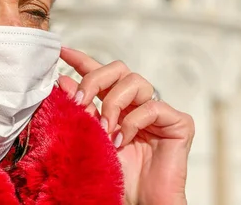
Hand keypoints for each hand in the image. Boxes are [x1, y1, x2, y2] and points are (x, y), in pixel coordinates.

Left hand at [58, 47, 194, 204]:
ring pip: (135, 81)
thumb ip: (81, 110)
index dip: (81, 59)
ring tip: (106, 130)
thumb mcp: (91, 138)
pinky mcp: (179, 122)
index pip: (99, 73)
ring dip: (113, 104)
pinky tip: (124, 140)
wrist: (141, 202)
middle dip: (94, 80)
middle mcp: (137, 103)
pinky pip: (153, 107)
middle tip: (80, 101)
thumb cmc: (118, 176)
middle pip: (117, 69)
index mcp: (116, 105)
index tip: (61, 50)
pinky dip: (133, 122)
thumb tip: (62, 81)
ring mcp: (159, 111)